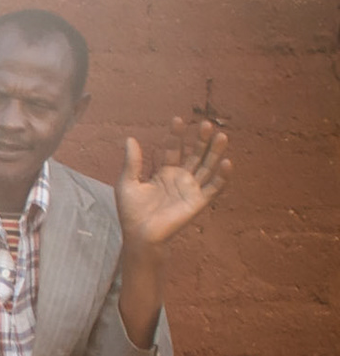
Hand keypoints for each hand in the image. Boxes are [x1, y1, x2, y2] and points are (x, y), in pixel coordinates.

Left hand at [117, 118, 230, 250]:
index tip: (178, 120)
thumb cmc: (131, 212)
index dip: (176, 135)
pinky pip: (214, 188)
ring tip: (221, 136)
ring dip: (215, 152)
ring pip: (207, 167)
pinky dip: (222, 176)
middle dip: (200, 140)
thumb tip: (131, 138)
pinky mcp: (198, 202)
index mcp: (163, 172)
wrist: (139, 235)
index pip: (173, 149)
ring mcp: (190, 189)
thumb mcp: (128, 182)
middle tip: (205, 124)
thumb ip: (133, 162)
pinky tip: (227, 162)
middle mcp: (180, 178)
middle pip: (194, 155)